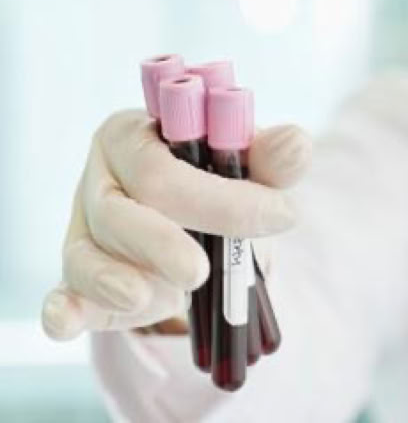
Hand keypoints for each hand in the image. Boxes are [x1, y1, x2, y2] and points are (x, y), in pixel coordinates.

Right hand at [41, 109, 310, 339]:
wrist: (197, 217)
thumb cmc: (220, 181)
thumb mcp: (249, 166)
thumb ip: (272, 158)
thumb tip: (296, 142)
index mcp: (134, 134)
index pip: (162, 168)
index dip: (218, 198)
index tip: (279, 217)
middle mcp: (100, 176)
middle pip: (119, 211)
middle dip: (162, 243)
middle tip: (201, 272)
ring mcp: (83, 227)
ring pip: (91, 257)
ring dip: (128, 283)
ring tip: (175, 296)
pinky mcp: (78, 276)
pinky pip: (63, 294)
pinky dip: (65, 310)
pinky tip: (68, 321)